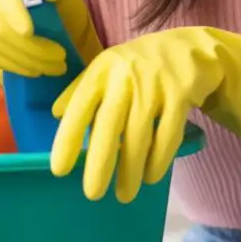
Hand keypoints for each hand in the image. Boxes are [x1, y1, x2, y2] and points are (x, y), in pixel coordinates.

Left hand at [50, 28, 224, 203]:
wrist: (185, 47)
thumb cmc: (136, 64)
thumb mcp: (107, 68)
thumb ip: (81, 89)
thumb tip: (55, 114)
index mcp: (103, 70)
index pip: (81, 105)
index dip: (68, 137)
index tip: (59, 169)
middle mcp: (126, 76)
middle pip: (109, 124)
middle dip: (100, 163)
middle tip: (92, 193)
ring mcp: (154, 85)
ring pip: (139, 135)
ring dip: (131, 170)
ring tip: (124, 194)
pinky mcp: (180, 95)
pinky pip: (168, 135)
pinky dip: (158, 160)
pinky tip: (151, 175)